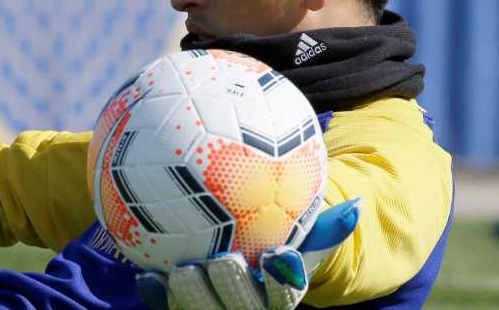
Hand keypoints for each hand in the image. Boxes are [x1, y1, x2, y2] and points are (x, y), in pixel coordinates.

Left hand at [135, 198, 361, 309]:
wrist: (238, 269)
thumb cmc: (274, 245)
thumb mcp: (300, 238)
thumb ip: (323, 226)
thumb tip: (357, 203)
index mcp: (278, 294)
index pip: (285, 291)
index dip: (281, 278)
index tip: (278, 254)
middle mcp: (248, 308)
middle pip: (242, 305)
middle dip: (233, 286)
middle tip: (224, 259)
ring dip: (191, 292)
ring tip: (183, 269)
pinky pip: (168, 307)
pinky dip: (157, 294)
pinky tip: (146, 276)